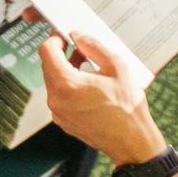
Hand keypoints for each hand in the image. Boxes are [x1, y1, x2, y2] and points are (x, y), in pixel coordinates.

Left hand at [36, 30, 168, 164]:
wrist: (131, 140)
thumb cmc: (127, 107)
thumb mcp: (116, 67)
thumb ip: (94, 47)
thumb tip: (78, 36)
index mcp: (66, 84)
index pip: (46, 52)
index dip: (54, 39)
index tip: (65, 36)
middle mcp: (56, 100)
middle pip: (49, 67)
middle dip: (63, 55)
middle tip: (82, 49)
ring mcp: (58, 113)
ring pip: (54, 83)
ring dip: (67, 71)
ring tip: (90, 68)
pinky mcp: (63, 121)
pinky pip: (60, 97)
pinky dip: (70, 87)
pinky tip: (89, 86)